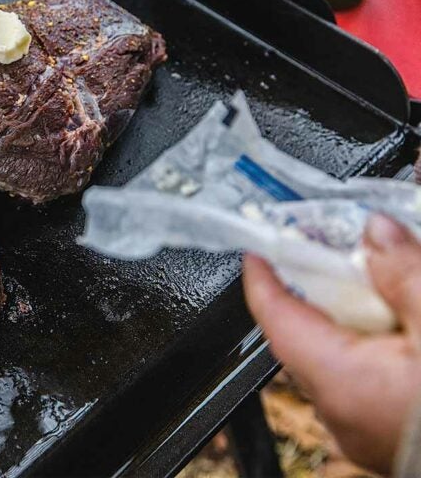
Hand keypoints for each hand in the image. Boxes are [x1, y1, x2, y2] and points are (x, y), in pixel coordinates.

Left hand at [243, 215, 420, 473]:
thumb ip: (406, 274)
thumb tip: (376, 232)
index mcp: (340, 379)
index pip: (273, 313)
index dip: (264, 271)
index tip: (265, 240)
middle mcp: (342, 411)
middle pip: (307, 331)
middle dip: (320, 284)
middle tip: (335, 245)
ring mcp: (368, 429)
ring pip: (342, 355)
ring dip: (354, 314)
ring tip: (380, 277)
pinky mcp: (395, 437)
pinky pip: (371, 379)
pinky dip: (378, 344)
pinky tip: (405, 321)